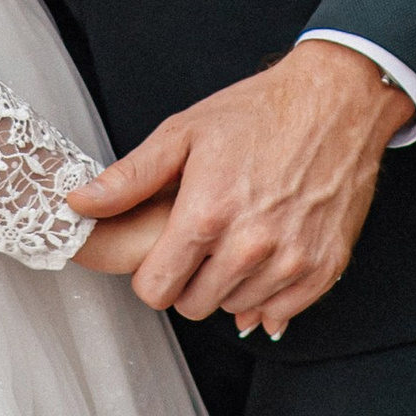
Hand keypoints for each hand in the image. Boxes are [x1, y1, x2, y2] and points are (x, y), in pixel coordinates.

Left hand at [67, 43, 411, 337]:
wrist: (336, 102)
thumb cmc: (260, 112)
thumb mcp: (185, 132)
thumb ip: (130, 177)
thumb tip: (79, 204)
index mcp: (206, 214)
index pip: (156, 291)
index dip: (153, 274)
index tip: (164, 254)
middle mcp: (248, 246)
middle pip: (193, 306)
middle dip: (189, 281)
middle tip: (202, 242)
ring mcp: (288, 261)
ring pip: (234, 310)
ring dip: (229, 286)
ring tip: (238, 238)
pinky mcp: (322, 268)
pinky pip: (278, 313)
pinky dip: (268, 295)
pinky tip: (266, 258)